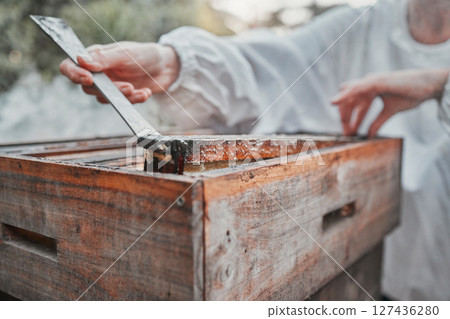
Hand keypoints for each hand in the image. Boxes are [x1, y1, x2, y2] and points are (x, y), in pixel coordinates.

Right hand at [59, 41, 179, 103]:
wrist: (166, 66)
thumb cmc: (144, 54)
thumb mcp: (125, 54)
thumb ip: (104, 58)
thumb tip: (80, 60)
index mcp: (93, 57)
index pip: (70, 66)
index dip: (74, 74)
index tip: (88, 79)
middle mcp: (98, 72)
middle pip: (88, 88)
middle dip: (109, 90)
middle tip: (128, 86)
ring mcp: (109, 86)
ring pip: (105, 98)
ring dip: (123, 97)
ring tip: (139, 89)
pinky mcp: (122, 97)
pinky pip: (121, 104)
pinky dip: (134, 100)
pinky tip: (146, 92)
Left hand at [331, 68, 449, 136]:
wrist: (428, 85)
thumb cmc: (411, 95)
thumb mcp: (389, 112)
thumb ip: (377, 122)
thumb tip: (369, 135)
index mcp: (371, 90)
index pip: (355, 104)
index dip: (350, 117)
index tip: (348, 131)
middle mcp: (368, 84)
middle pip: (350, 100)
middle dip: (346, 116)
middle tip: (346, 132)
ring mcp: (371, 81)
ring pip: (350, 94)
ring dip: (344, 110)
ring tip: (340, 123)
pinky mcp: (376, 81)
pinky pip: (355, 88)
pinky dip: (344, 95)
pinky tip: (335, 102)